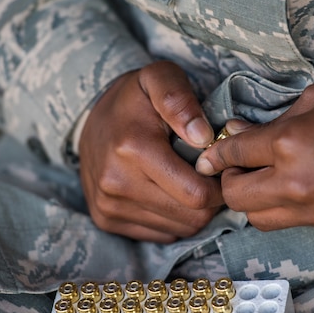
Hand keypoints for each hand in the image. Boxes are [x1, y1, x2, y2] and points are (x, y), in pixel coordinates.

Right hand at [79, 61, 223, 241]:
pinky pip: (160, 234)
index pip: (197, 194)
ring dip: (192, 210)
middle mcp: (116, 183)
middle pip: (191, 217)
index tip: (221, 168)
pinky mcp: (106, 221)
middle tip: (208, 175)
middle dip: (210, 200)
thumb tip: (202, 137)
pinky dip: (172, 218)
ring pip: (178, 229)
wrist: (91, 118)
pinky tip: (168, 193)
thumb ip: (180, 100)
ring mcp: (109, 206)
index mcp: (133, 149)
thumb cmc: (136, 98)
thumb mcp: (159, 78)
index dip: (220, 185)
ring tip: (187, 181)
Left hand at [195, 79, 313, 232]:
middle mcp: (295, 185)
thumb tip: (241, 133)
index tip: (208, 156)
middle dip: (228, 181)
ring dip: (254, 202)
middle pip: (235, 198)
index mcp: (289, 145)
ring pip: (260, 220)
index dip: (214, 153)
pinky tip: (301, 188)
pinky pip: (293, 223)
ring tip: (267, 180)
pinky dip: (286, 209)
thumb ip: (275, 119)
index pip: (233, 154)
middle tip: (239, 166)